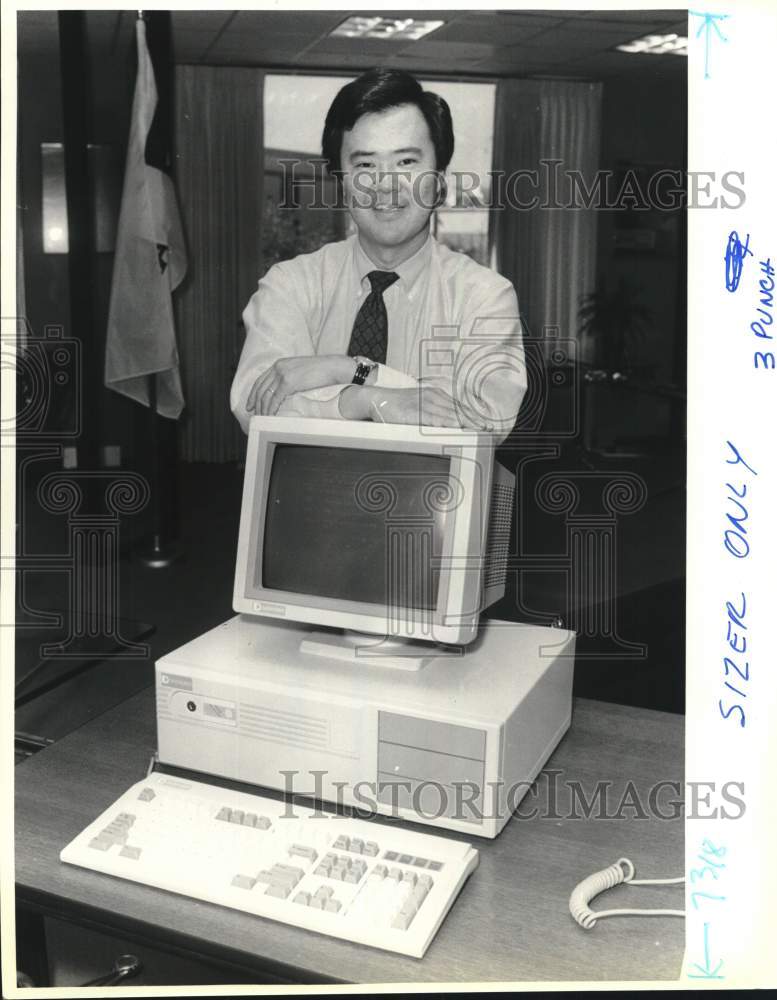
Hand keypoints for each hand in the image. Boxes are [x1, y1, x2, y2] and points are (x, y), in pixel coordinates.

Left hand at [247, 356, 354, 415]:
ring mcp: (282, 374)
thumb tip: (286, 392)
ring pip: (266, 395)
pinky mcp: (288, 383)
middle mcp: (278, 367)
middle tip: (252, 413)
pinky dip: (270, 409)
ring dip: (262, 408)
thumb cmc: (323, 371)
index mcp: (280, 364)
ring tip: (262, 418)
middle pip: (260, 388)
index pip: (261, 380)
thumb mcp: (301, 372)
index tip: (251, 403)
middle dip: (255, 402)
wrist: (334, 367)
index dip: (254, 393)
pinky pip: (274, 399)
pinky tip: (269, 416)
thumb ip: (291, 378)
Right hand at [340, 385, 492, 429]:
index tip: (485, 424)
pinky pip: (433, 419)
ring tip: (477, 431)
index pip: (459, 406)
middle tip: (487, 429)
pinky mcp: (414, 413)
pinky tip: (456, 429)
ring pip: (448, 415)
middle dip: (473, 421)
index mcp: (435, 395)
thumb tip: (451, 423)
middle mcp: (432, 397)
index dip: (473, 416)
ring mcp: (423, 404)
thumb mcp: (420, 404)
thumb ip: (435, 413)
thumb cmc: (398, 405)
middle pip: (457, 410)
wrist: (377, 399)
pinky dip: (446, 425)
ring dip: (464, 423)